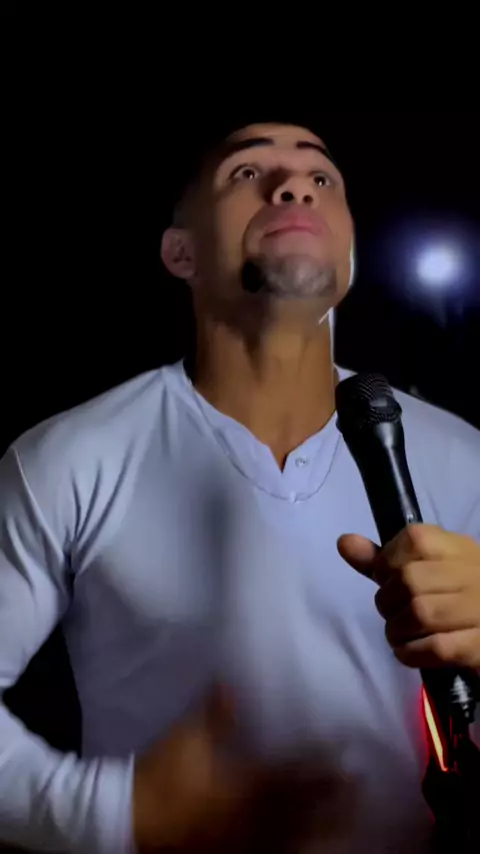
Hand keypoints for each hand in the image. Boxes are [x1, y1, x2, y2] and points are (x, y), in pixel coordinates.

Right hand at [133, 686, 355, 852]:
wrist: (129, 819)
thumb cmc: (161, 776)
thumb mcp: (186, 738)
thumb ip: (215, 712)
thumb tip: (233, 682)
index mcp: (240, 786)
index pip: (289, 772)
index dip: (318, 762)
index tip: (343, 750)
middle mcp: (249, 818)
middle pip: (300, 808)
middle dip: (332, 797)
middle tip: (360, 783)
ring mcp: (244, 843)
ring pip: (292, 836)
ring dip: (323, 824)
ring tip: (350, 814)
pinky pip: (276, 852)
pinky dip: (298, 845)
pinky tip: (313, 841)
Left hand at [338, 524, 479, 669]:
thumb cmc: (456, 598)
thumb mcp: (426, 570)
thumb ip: (384, 558)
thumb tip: (344, 542)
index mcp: (458, 548)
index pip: (414, 540)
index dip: (388, 563)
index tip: (388, 579)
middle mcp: (473, 573)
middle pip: (410, 580)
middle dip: (388, 602)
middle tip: (393, 613)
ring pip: (420, 613)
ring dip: (397, 630)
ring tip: (399, 634)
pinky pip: (436, 648)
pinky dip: (411, 653)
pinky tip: (410, 652)